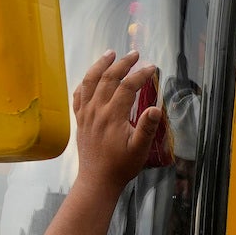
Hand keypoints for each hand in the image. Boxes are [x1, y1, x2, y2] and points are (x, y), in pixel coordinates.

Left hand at [70, 52, 162, 192]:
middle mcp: (97, 110)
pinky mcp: (80, 119)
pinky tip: (91, 77)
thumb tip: (156, 108)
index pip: (127, 87)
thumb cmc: (121, 166)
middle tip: (135, 54)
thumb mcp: (139, 150)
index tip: (152, 68)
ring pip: (90, 81)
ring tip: (110, 54)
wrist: (97, 180)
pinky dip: (85, 82)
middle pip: (108, 78)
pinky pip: (79, 94)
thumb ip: (147, 128)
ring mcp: (86, 113)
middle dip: (123, 63)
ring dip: (100, 65)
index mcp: (113, 116)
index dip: (140, 75)